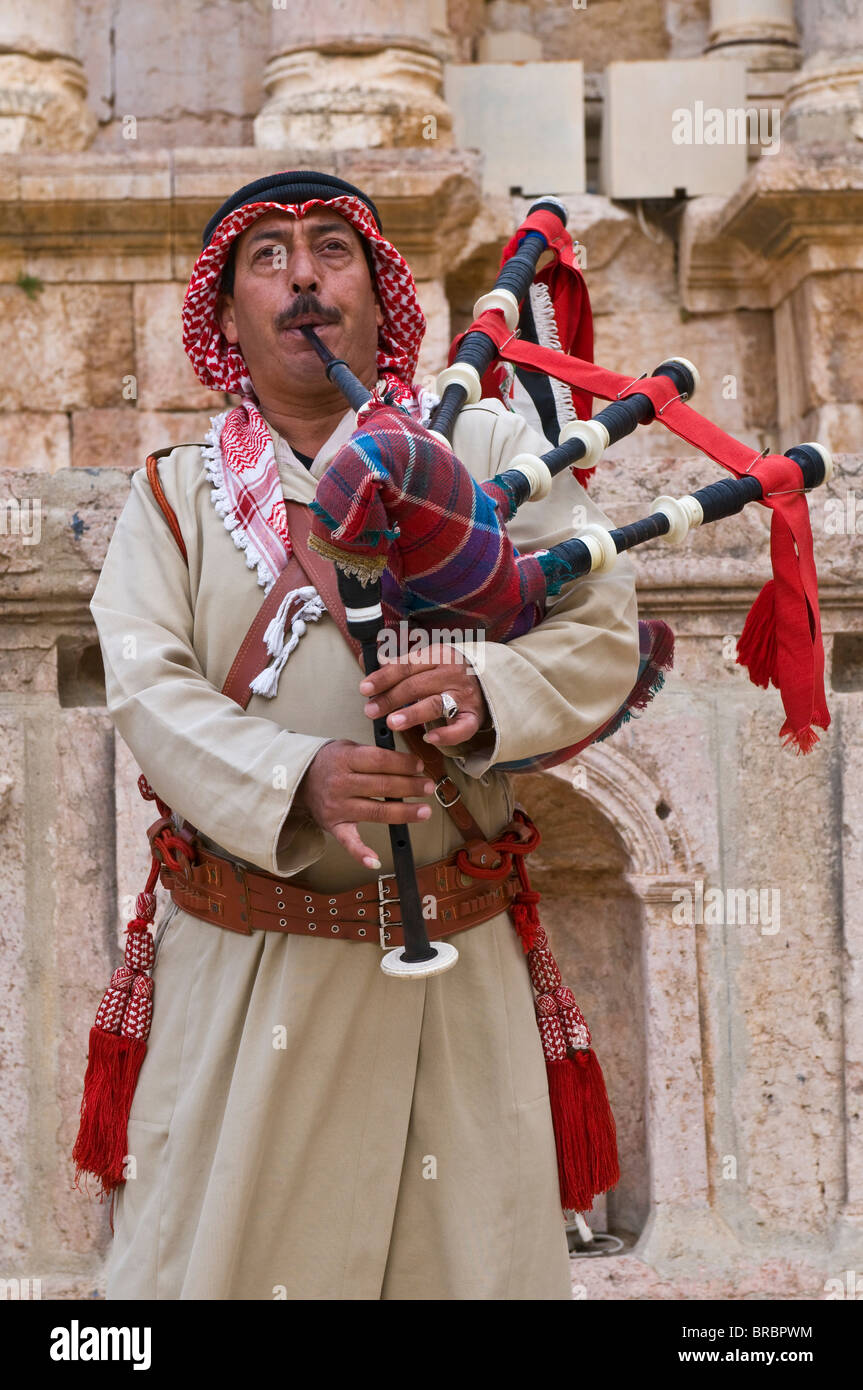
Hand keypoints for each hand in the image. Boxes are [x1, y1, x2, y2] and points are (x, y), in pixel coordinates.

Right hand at [294, 739, 435, 868]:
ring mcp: (337, 807)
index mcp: (344, 759)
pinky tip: (375, 860)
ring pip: (376, 811)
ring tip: (424, 811)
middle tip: (428, 786)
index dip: (403, 764)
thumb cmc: (330, 762)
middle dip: (410, 786)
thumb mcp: (347, 747)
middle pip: (382, 786)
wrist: (298, 780)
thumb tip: (407, 762)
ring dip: (404, 813)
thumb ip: (372, 754)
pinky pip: (349, 842)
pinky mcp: (334, 826)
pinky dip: (361, 853)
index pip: (380, 761)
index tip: (419, 766)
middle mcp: (340, 784)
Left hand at [357, 641, 490, 746]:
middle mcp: (452, 674)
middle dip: (391, 698)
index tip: (364, 689)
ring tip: (392, 723)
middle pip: (417, 685)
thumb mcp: (426, 660)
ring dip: (413, 714)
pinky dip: (447, 735)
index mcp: (438, 655)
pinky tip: (430, 738)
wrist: (488, 682)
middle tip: (370, 711)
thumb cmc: (448, 672)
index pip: (406, 666)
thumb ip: (397, 663)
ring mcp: (464, 696)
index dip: (384, 677)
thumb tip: (365, 659)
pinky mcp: (474, 717)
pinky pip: (462, 728)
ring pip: (436, 704)